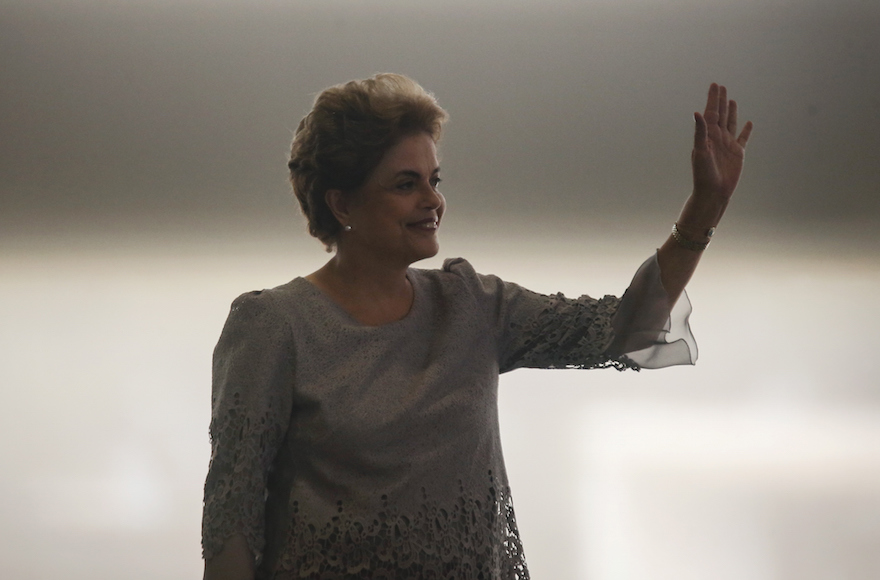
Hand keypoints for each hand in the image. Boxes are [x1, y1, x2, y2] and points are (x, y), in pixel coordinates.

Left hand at [692, 83, 752, 200]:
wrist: (713, 192)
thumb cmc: (703, 173)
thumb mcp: (700, 150)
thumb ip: (700, 132)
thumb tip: (697, 112)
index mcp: (707, 135)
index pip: (711, 112)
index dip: (712, 99)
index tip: (715, 85)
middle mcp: (717, 138)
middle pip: (720, 114)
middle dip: (720, 101)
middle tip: (721, 87)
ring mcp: (727, 145)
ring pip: (730, 123)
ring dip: (731, 112)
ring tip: (731, 100)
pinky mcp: (738, 154)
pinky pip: (743, 138)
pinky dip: (746, 131)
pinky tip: (749, 123)